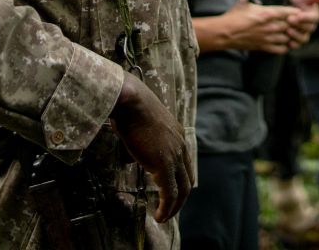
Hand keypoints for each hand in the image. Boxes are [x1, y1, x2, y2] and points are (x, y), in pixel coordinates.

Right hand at [111, 74, 193, 222]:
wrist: (131, 101)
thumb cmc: (131, 108)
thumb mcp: (142, 125)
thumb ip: (142, 142)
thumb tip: (132, 158)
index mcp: (177, 135)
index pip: (185, 164)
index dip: (179, 181)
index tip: (171, 192)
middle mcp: (180, 146)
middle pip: (187, 180)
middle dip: (180, 198)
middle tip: (169, 210)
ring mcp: (174, 156)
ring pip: (181, 190)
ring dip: (174, 207)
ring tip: (164, 217)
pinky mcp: (164, 165)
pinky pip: (169, 193)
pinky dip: (166, 207)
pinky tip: (159, 216)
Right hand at [216, 0, 295, 54]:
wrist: (225, 33)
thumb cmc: (233, 17)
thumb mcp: (244, 3)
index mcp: (267, 13)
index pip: (289, 12)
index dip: (294, 11)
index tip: (296, 11)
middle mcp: (270, 26)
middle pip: (291, 25)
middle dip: (294, 23)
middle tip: (294, 22)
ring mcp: (268, 38)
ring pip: (288, 37)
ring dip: (289, 35)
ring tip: (288, 32)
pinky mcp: (264, 47)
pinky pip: (281, 49)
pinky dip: (284, 46)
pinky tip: (282, 43)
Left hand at [284, 0, 318, 46]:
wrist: (286, 12)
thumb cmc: (298, 3)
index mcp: (315, 16)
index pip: (314, 18)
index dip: (306, 18)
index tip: (297, 15)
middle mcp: (312, 27)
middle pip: (309, 29)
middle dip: (299, 25)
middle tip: (289, 20)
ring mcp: (305, 35)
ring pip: (304, 39)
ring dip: (295, 35)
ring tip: (287, 29)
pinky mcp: (297, 42)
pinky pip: (296, 46)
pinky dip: (292, 44)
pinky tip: (286, 40)